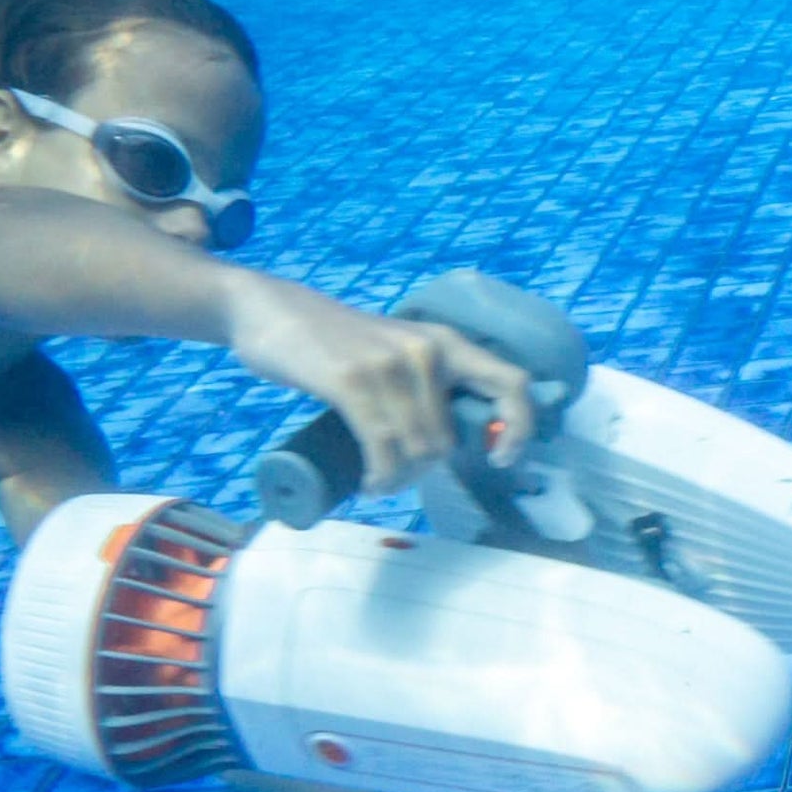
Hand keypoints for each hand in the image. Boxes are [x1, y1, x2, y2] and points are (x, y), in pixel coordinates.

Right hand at [229, 282, 533, 491]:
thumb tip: (457, 439)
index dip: (521, 426)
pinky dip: (381, 476)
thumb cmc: (337, 341)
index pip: (513, 383)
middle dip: (424, 471)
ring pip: (418, 451)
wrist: (271, 309)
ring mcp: (390, 365)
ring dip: (399, 480)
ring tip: (379, 481)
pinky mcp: (351, 382)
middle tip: (394, 476)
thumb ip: (427, 381)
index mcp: (447, 343)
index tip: (501, 459)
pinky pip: (383, 448)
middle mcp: (427, 351)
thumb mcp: (397, 349)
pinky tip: (371, 482)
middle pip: (448, 440)